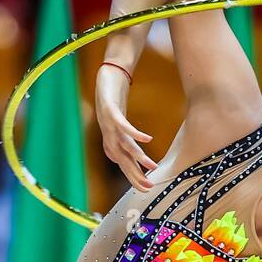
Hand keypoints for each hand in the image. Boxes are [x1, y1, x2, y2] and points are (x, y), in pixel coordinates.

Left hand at [95, 62, 157, 191]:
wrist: (108, 73)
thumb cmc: (114, 95)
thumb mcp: (119, 118)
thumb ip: (124, 135)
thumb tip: (130, 149)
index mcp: (112, 138)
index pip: (122, 163)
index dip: (132, 176)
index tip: (145, 187)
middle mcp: (109, 134)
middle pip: (123, 159)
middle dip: (135, 174)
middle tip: (148, 187)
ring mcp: (108, 123)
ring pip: (125, 145)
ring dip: (138, 157)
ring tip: (152, 167)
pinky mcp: (111, 109)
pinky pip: (124, 125)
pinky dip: (135, 133)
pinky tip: (148, 139)